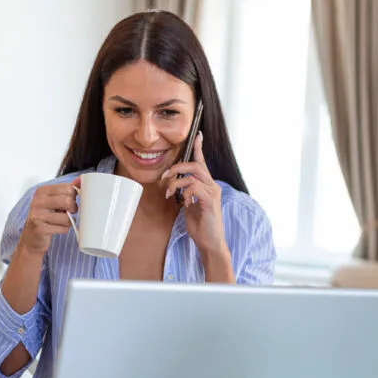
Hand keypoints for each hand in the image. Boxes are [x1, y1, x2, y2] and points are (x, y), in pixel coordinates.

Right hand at [17, 178, 79, 256]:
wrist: (32, 237)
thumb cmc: (45, 217)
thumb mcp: (54, 200)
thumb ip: (67, 190)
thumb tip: (80, 179)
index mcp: (42, 191)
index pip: (68, 188)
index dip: (73, 196)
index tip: (70, 201)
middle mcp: (38, 201)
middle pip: (68, 201)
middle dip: (73, 208)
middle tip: (69, 212)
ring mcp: (37, 215)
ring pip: (66, 217)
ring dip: (69, 221)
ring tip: (63, 221)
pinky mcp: (40, 228)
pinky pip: (63, 228)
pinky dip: (64, 229)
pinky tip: (57, 228)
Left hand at [162, 133, 228, 258]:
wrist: (210, 242)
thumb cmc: (201, 225)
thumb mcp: (190, 206)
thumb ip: (186, 193)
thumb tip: (175, 186)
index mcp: (207, 185)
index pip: (202, 162)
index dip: (199, 148)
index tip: (197, 135)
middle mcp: (212, 185)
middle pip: (195, 165)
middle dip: (177, 167)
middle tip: (164, 176)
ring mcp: (212, 193)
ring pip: (192, 175)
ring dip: (176, 182)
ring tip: (169, 193)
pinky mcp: (210, 201)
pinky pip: (194, 188)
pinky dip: (184, 193)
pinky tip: (184, 203)